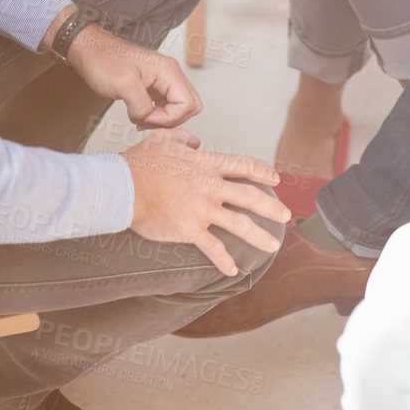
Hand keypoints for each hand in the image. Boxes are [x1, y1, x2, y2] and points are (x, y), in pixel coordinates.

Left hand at [66, 23, 202, 129]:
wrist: (90, 50)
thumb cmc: (104, 61)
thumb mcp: (123, 85)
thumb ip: (141, 105)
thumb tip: (148, 118)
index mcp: (168, 71)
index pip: (188, 104)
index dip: (169, 118)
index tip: (146, 117)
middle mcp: (170, 73)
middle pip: (190, 105)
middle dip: (170, 120)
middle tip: (147, 120)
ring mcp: (163, 79)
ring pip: (180, 107)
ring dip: (163, 119)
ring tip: (141, 119)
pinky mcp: (154, 85)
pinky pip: (167, 105)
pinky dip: (156, 115)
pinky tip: (139, 115)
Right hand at [124, 128, 289, 276]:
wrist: (123, 187)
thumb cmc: (140, 163)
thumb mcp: (165, 139)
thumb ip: (185, 139)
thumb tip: (196, 143)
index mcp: (207, 164)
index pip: (243, 165)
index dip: (262, 172)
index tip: (275, 179)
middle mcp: (210, 187)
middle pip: (250, 197)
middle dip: (271, 208)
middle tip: (286, 216)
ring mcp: (202, 210)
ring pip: (239, 224)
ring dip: (259, 235)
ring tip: (273, 245)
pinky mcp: (190, 230)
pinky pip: (213, 248)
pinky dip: (224, 260)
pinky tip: (233, 270)